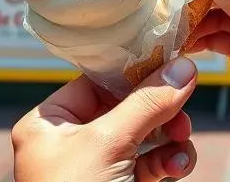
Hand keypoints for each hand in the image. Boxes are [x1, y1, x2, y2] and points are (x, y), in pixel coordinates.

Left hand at [11, 58, 198, 181]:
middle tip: (183, 106)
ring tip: (183, 141)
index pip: (96, 81)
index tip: (170, 60)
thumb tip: (183, 67)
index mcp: (47, 124)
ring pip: (142, 136)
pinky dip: (167, 162)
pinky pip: (148, 165)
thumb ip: (147, 102)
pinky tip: (179, 165)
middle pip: (125, 107)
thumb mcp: (108, 144)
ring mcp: (95, 169)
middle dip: (158, 110)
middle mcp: (68, 143)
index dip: (134, 71)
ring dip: (169, 137)